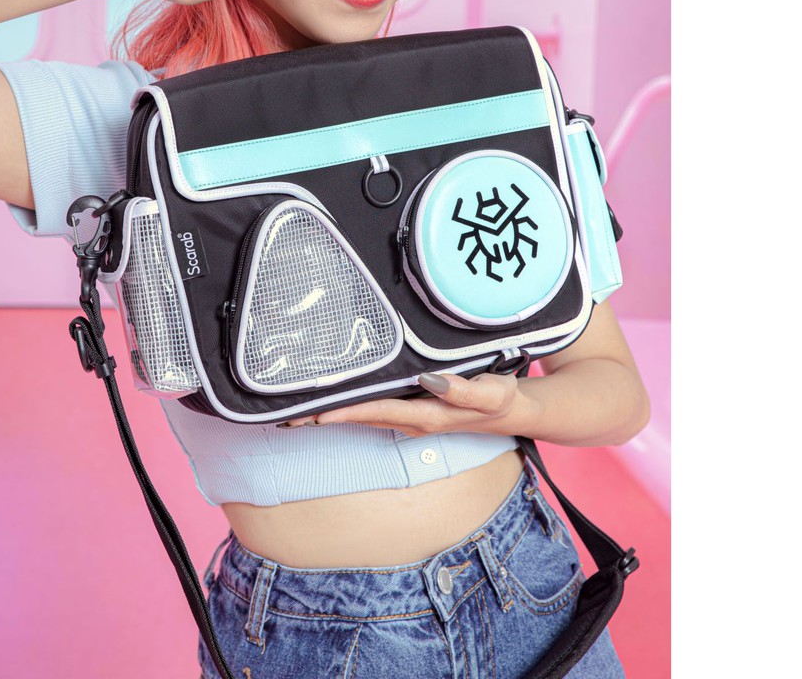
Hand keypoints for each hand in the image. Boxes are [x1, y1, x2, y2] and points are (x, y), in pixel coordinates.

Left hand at [284, 372, 520, 437]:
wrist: (515, 412)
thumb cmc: (502, 400)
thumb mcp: (492, 393)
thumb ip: (464, 389)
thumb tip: (430, 381)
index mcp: (426, 416)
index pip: (376, 412)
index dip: (345, 412)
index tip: (314, 412)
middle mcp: (412, 420)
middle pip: (361, 418)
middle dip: (325, 418)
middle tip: (286, 415)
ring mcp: (411, 416)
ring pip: (364, 415)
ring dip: (333, 414)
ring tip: (298, 410)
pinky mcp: (413, 408)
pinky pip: (375, 408)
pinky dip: (351, 406)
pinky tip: (336, 399)